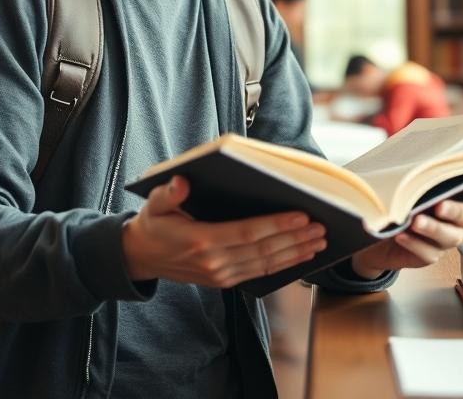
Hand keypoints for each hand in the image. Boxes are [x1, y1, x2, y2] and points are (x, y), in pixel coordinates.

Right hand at [122, 176, 326, 287]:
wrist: (141, 257)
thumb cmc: (152, 224)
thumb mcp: (153, 204)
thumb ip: (168, 194)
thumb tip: (182, 182)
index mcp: (200, 240)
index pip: (247, 233)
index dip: (276, 225)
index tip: (302, 215)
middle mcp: (214, 262)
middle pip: (263, 250)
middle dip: (295, 239)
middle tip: (322, 226)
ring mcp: (221, 275)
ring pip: (266, 265)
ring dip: (295, 253)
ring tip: (319, 241)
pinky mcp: (224, 281)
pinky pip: (259, 273)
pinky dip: (283, 265)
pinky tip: (301, 256)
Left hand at [348, 184, 462, 279]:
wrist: (378, 233)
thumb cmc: (397, 203)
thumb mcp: (405, 186)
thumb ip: (417, 177)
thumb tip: (417, 165)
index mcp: (453, 197)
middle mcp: (454, 219)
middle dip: (455, 210)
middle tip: (439, 206)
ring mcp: (443, 239)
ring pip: (450, 236)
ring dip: (434, 228)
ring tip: (416, 221)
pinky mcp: (429, 255)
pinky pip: (428, 253)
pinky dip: (415, 244)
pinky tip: (401, 235)